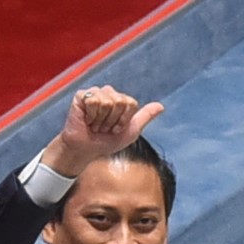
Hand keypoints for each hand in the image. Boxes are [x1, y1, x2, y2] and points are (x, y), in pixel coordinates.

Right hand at [42, 85, 163, 176]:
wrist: (85, 150)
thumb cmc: (105, 142)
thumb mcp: (130, 132)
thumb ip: (145, 117)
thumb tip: (161, 107)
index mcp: (121, 99)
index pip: (131, 104)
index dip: (123, 120)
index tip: (114, 129)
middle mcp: (109, 93)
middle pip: (121, 102)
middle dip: (112, 121)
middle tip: (103, 128)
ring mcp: (95, 93)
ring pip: (107, 102)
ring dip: (101, 120)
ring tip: (94, 125)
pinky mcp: (81, 96)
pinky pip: (93, 101)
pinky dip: (91, 116)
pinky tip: (86, 120)